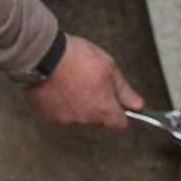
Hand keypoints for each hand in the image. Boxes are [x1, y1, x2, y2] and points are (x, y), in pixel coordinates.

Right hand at [23, 34, 142, 131]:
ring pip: (77, 114)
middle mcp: (85, 118)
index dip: (119, 115)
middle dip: (95, 104)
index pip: (119, 125)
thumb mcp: (108, 66)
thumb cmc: (75, 57)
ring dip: (76, 103)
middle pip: (97, 118)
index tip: (116, 105)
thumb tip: (137, 105)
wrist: (43, 55)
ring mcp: (65, 118)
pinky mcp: (47, 114)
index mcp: (103, 109)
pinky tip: (56, 84)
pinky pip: (58, 111)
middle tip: (88, 82)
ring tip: (69, 80)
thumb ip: (124, 90)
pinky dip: (59, 101)